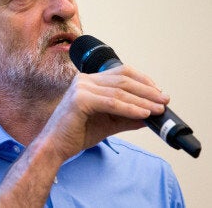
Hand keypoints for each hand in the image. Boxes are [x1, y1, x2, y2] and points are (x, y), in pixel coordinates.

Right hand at [43, 64, 168, 160]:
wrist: (55, 146)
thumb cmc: (75, 133)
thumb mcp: (108, 124)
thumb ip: (127, 117)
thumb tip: (150, 115)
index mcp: (89, 81)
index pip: (121, 72)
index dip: (143, 80)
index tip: (159, 93)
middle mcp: (84, 80)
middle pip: (123, 80)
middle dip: (148, 91)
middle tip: (164, 100)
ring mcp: (81, 88)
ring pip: (120, 91)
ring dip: (143, 101)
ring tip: (158, 109)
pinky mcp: (80, 100)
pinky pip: (112, 103)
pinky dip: (130, 108)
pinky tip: (143, 114)